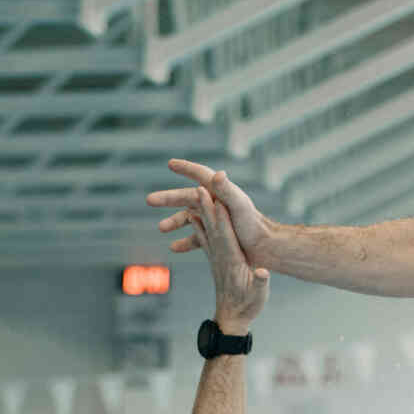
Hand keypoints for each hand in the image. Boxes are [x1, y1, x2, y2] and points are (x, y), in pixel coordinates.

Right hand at [149, 159, 271, 264]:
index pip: (201, 175)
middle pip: (188, 196)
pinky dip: (185, 241)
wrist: (265, 249)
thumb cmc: (254, 226)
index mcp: (221, 192)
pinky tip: (173, 248)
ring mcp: (216, 220)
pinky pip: (197, 237)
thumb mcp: (239, 206)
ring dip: (174, 221)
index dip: (186, 168)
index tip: (170, 164)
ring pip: (189, 218)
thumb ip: (227, 190)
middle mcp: (217, 203)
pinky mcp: (217, 235)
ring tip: (160, 228)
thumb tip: (216, 174)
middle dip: (168, 198)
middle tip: (148, 200)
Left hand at [184, 186, 269, 328]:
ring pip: (205, 231)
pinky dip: (198, 225)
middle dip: (206, 208)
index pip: (227, 236)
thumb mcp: (259, 296)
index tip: (219, 201)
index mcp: (233, 263)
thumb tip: (263, 272)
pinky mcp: (215, 261)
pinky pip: (204, 239)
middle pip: (212, 229)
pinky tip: (192, 215)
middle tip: (198, 188)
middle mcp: (221, 258)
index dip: (222, 219)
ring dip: (200, 211)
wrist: (231, 319)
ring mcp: (216, 259)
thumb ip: (260, 283)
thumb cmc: (249, 307)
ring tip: (192, 194)